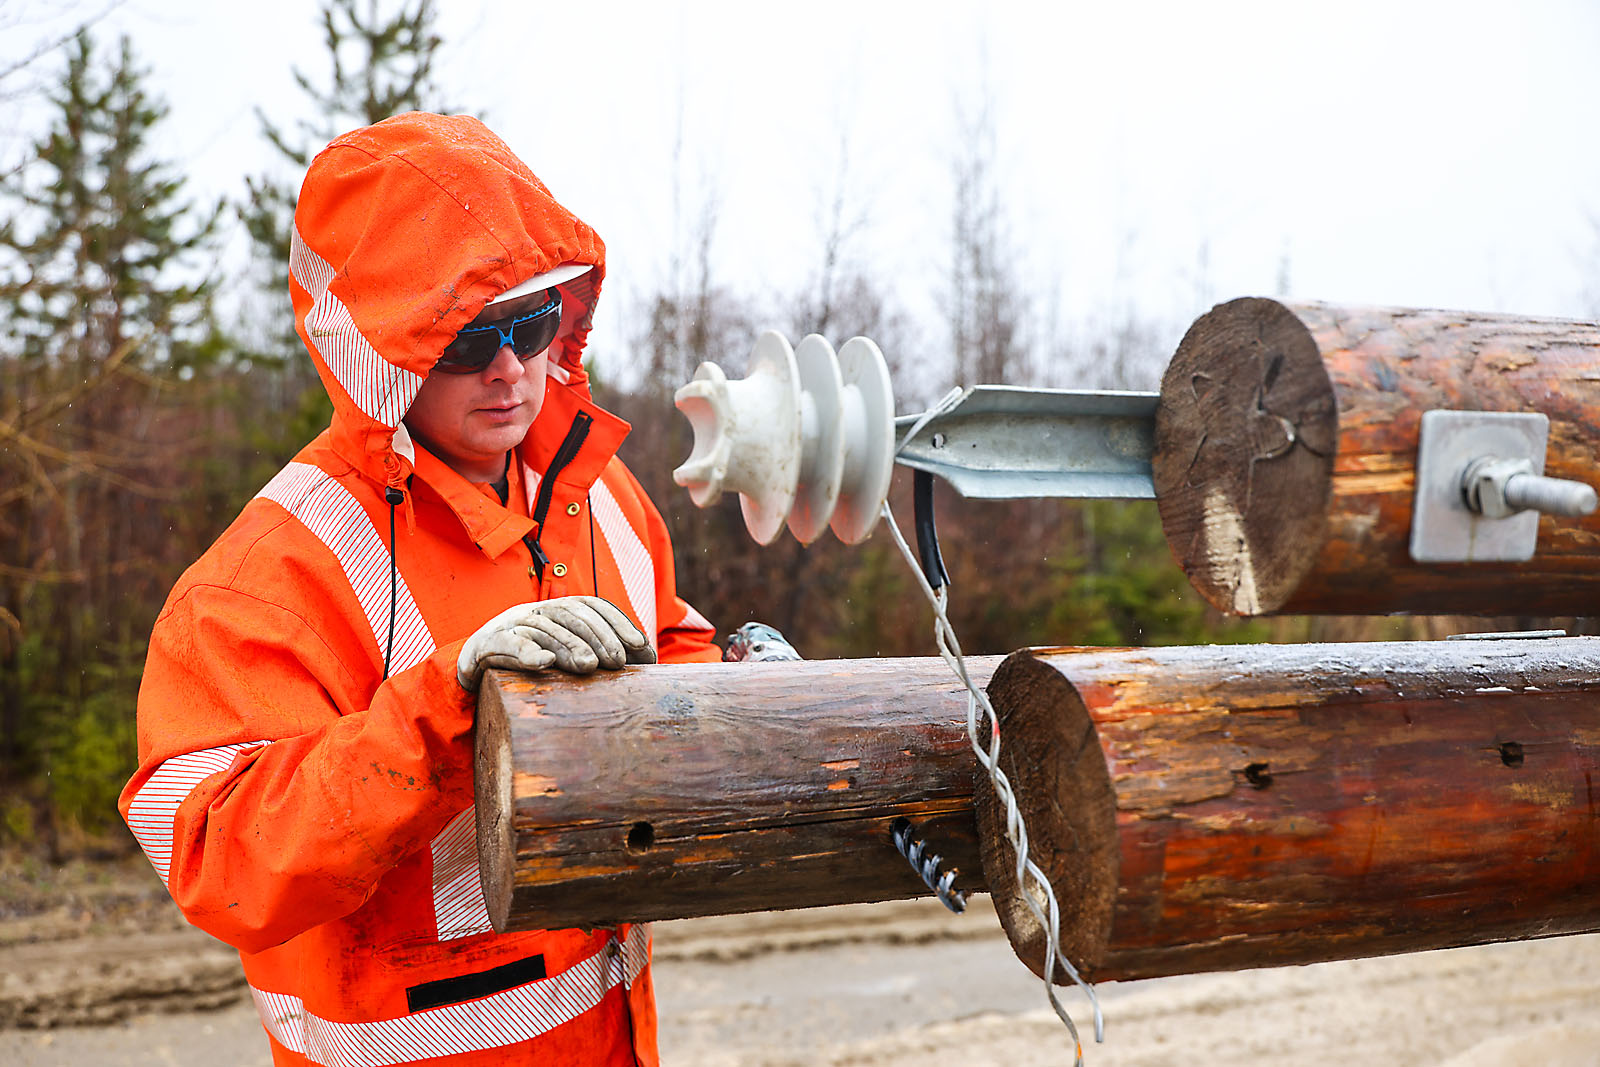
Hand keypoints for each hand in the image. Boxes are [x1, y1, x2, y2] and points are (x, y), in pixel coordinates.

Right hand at [456, 596, 656, 689]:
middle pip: (572, 615)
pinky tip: (544, 663)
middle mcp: (537, 610)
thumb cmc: (531, 662)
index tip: (640, 646)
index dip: (618, 622)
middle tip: (616, 664)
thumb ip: (601, 652)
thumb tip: (651, 662)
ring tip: (589, 667)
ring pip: (545, 629)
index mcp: (558, 609)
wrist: (474, 664)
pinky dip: (526, 652)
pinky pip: (506, 644)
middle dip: (599, 638)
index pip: (592, 605)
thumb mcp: (567, 655)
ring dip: (570, 647)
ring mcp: (510, 624)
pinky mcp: (486, 644)